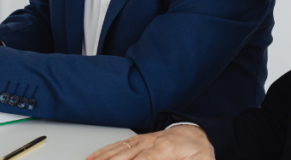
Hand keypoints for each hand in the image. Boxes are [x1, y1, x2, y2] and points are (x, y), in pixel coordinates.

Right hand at [87, 125, 214, 159]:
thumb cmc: (198, 150)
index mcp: (166, 148)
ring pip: (117, 151)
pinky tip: (92, 158)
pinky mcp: (136, 141)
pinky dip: (102, 153)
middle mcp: (150, 142)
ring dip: (102, 159)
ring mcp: (141, 140)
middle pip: (125, 156)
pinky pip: (116, 146)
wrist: (195, 132)